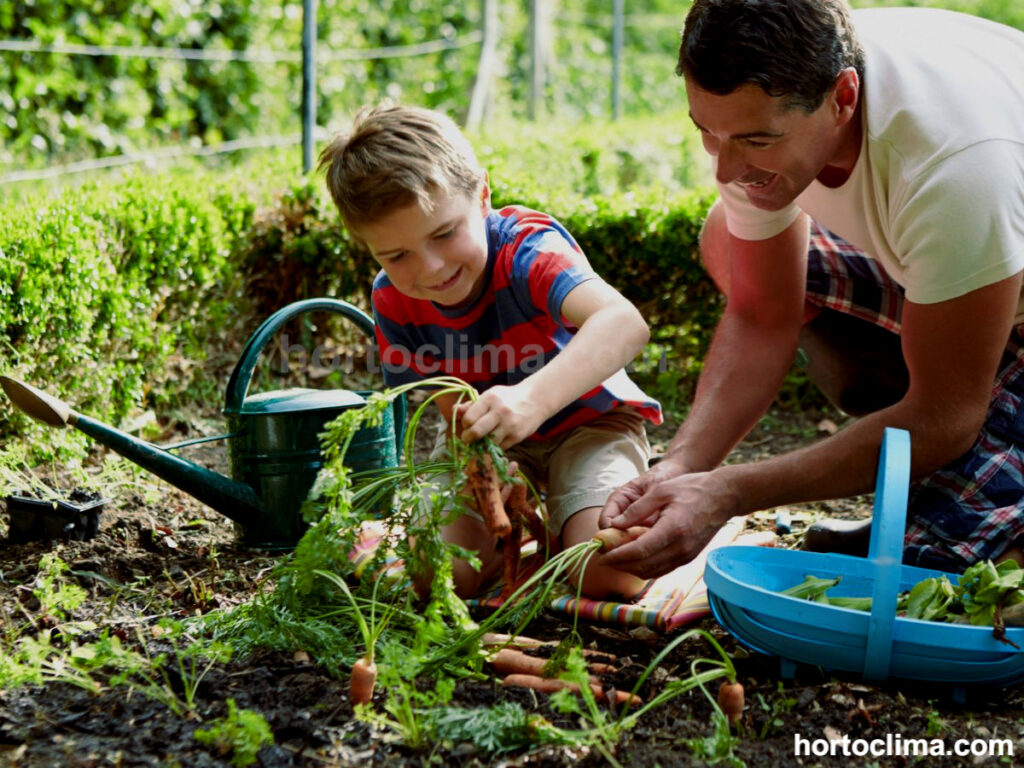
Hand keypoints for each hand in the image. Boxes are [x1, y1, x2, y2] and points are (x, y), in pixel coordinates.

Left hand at [457, 386, 545, 448]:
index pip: (469, 418)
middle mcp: (500, 411)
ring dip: (481, 444)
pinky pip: (499, 447)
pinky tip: (495, 440)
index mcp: (490, 398)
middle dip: (468, 438)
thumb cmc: (508, 398)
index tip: (467, 426)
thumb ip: (472, 405)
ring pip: (487, 443)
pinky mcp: (517, 436)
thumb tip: (455, 410)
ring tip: (482, 439)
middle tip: (468, 439)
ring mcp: (509, 425)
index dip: (465, 425)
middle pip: (476, 432)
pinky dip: (494, 447)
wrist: (536, 400)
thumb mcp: (490, 395)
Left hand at [597, 469, 740, 578]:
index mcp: (672, 530)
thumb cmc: (692, 488)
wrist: (724, 496)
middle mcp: (680, 549)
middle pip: (643, 566)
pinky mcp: (688, 557)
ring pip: (652, 572)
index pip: (638, 552)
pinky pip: (662, 569)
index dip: (617, 556)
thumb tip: (615, 525)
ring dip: (631, 568)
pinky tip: (634, 557)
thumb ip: (636, 509)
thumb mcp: (661, 491)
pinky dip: (645, 567)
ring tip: (615, 558)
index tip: (601, 555)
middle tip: (603, 557)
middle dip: (620, 564)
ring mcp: (686, 556)